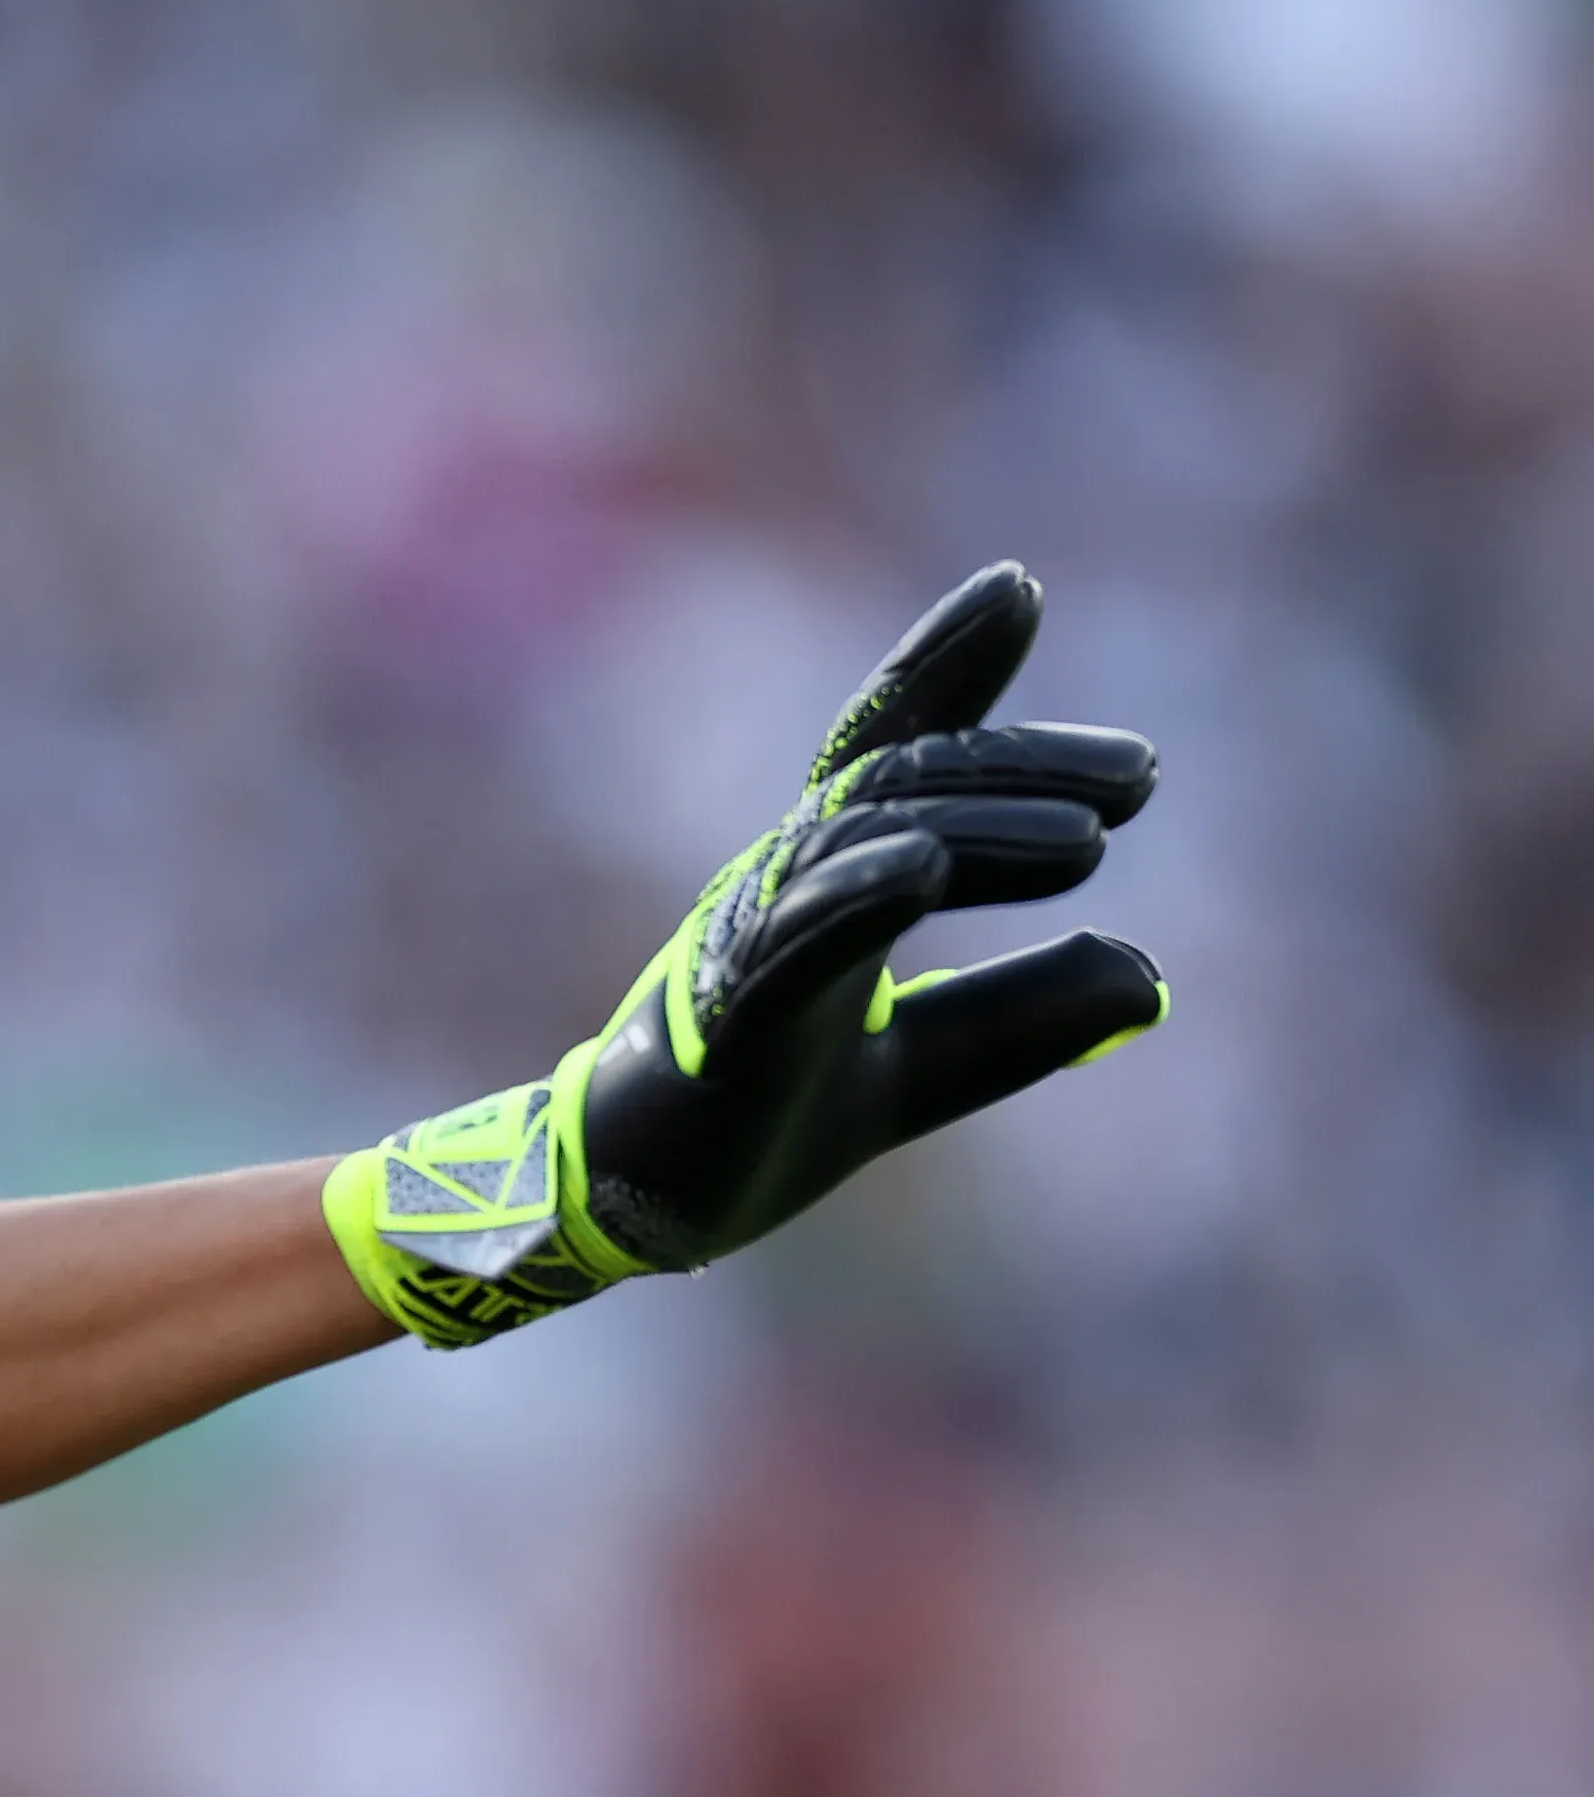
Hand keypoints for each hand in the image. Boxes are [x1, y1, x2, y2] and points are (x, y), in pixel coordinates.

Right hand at [325, 561, 1169, 1347]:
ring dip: (976, 828)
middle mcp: (782, 886)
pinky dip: (855, 896)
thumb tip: (1152, 977)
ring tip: (1088, 837)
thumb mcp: (929, 1066)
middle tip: (1141, 777)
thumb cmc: (768, 1120)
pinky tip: (923, 868)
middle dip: (1017, 766)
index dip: (944, 666)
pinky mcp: (727, 1021)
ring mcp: (748, 943)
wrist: (644, 1207)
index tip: (1018, 589)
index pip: (888, 753)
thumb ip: (1023, 1016)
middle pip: (898, 786)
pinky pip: (791, 943)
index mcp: (825, 883)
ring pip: (857, 846)